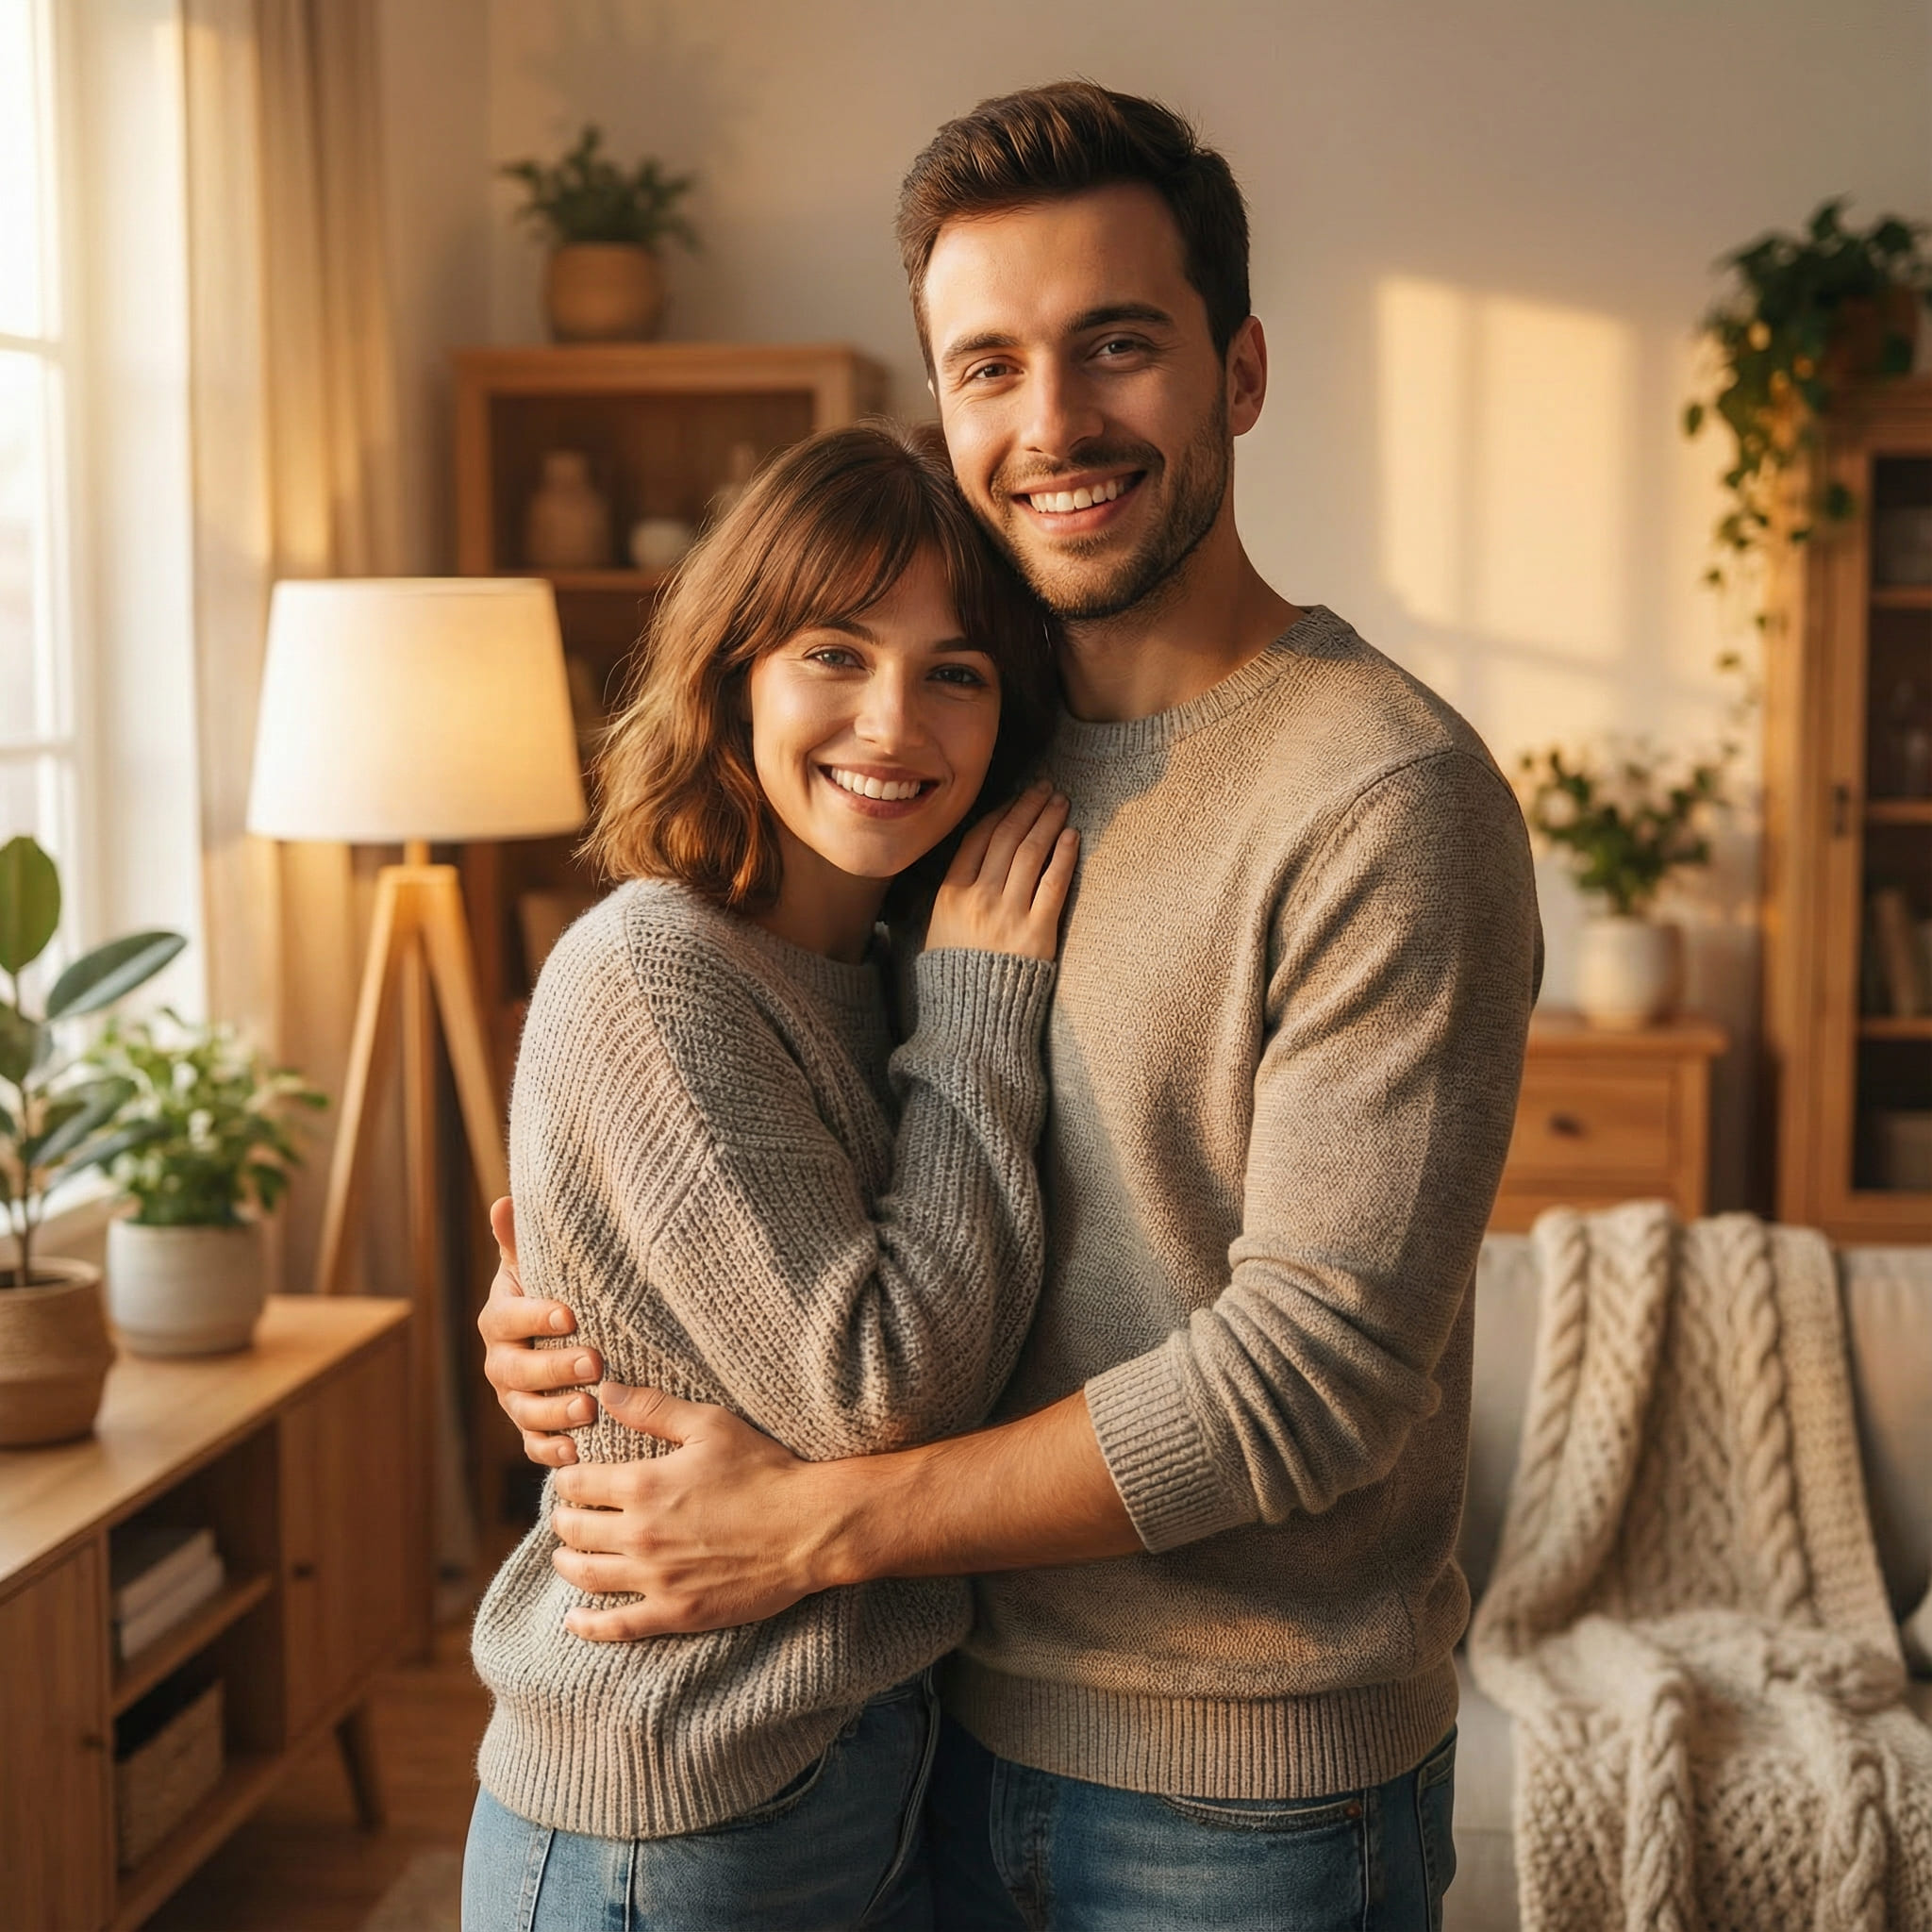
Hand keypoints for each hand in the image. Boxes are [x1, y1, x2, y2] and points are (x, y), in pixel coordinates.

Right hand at [476, 1196, 602, 1467]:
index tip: (570, 1315)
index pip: (508, 1317)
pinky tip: (576, 1451)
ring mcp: (514, 1399)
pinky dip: (553, 1451)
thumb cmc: (558, 1293)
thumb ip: (523, 1242)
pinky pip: (534, 1446)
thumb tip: (505, 1202)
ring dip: (555, 1412)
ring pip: (524, 1411)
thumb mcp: (542, 1267)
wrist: (567, 1339)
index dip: (535, 1316)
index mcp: (502, 1316)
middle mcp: (501, 1360)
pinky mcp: (531, 1430)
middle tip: (594, 1361)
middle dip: (554, 1368)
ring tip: (590, 1408)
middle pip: (516, 1370)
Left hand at [549, 1384, 820, 1638]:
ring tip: (566, 1556)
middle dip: (564, 1519)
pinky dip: (588, 1625)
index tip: (571, 1478)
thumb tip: (605, 1390)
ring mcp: (656, 1578)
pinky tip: (574, 1620)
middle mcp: (640, 1534)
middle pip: (574, 1530)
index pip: (577, 1484)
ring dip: (567, 1563)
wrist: (810, 1528)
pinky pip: (617, 1626)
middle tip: (566, 1515)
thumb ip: (653, 1408)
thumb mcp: (711, 1426)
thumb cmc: (764, 1470)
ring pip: (586, 1575)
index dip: (567, 1478)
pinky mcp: (676, 1613)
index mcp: (644, 1485)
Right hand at [925, 780, 1078, 961]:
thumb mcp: (938, 931)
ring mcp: (1009, 915)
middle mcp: (979, 899)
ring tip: (1061, 803)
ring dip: (1048, 822)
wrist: (974, 1022)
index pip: (979, 839)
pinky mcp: (1038, 933)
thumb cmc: (958, 978)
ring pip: (1031, 853)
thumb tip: (977, 858)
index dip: (1002, 812)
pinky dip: (1063, 856)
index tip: (1018, 798)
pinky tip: (1072, 836)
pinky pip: (1053, 884)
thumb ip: (954, 894)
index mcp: (951, 895)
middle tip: (1046, 787)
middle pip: (1008, 838)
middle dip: (1029, 807)